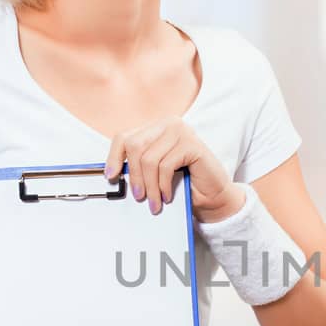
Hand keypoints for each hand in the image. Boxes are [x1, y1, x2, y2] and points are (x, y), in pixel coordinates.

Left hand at [103, 116, 245, 221]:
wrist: (213, 195)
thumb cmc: (184, 183)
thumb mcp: (155, 171)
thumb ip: (138, 164)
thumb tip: (112, 172)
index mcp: (156, 128)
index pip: (124, 137)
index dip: (114, 157)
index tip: (112, 176)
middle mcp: (168, 124)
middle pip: (134, 146)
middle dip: (134, 176)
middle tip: (138, 196)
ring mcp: (181, 131)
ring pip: (149, 159)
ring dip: (149, 186)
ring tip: (154, 202)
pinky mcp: (192, 144)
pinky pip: (166, 166)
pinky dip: (163, 185)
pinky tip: (167, 195)